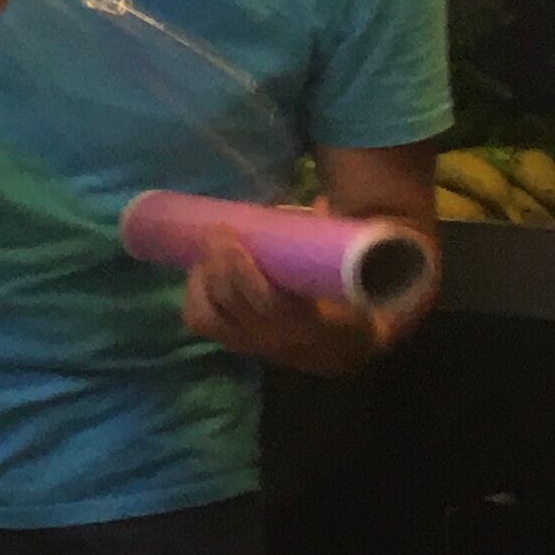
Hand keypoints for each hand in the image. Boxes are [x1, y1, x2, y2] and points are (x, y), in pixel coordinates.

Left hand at [181, 227, 424, 371]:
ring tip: (208, 252)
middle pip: (231, 303)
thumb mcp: (360, 276)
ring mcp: (253, 346)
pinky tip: (200, 273)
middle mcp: (277, 340)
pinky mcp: (236, 346)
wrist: (348, 350)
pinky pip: (201, 323)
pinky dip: (194, 295)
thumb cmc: (356, 303)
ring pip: (209, 315)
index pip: (266, 302)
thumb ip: (341, 243)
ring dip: (201, 280)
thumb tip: (319, 204)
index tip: (228, 233)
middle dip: (217, 264)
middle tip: (217, 233)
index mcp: (314, 325)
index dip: (239, 267)